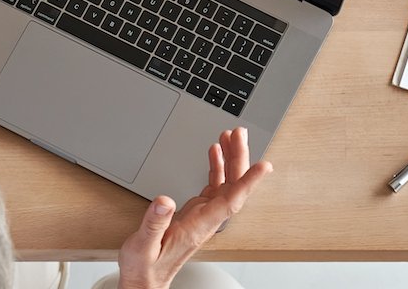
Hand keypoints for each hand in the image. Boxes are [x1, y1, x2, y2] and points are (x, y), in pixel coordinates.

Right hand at [117, 127, 271, 288]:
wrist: (145, 279)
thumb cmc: (144, 266)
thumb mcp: (143, 246)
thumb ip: (154, 223)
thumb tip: (164, 200)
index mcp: (198, 227)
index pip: (231, 202)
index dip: (248, 182)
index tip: (264, 166)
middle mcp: (206, 220)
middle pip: (232, 186)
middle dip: (239, 157)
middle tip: (239, 133)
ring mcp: (203, 215)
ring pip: (226, 183)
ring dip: (231, 159)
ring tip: (230, 135)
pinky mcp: (196, 212)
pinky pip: (214, 185)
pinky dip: (217, 167)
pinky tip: (216, 153)